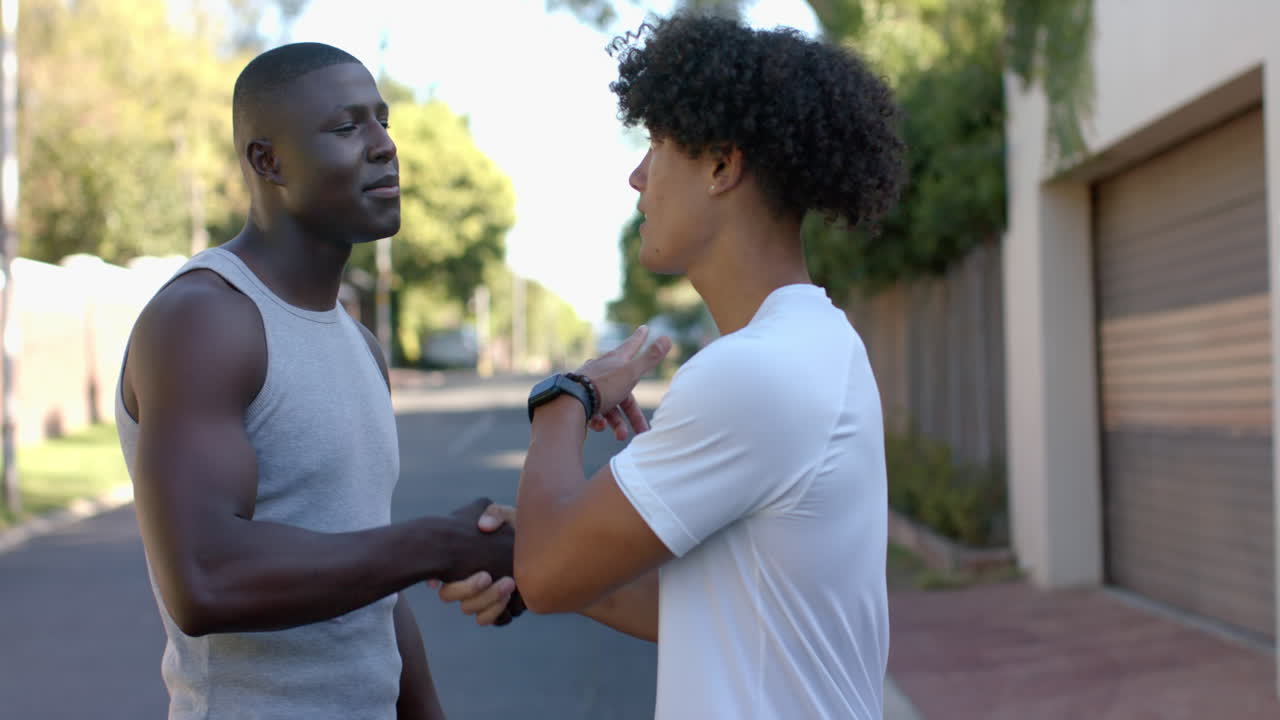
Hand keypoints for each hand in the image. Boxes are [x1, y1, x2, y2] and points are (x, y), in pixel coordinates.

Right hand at [433, 504, 524, 625]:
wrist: (530, 539)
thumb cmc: (511, 525)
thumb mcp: (502, 514)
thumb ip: (493, 513)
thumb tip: (482, 527)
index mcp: (460, 565)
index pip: (447, 585)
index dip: (461, 587)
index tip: (485, 575)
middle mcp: (466, 583)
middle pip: (460, 603)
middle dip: (478, 594)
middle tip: (499, 579)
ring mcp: (482, 597)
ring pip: (476, 614)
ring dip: (491, 603)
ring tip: (511, 585)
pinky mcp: (499, 607)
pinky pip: (494, 621)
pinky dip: (500, 613)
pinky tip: (513, 600)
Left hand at [579, 326, 671, 440]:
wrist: (569, 403)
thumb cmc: (603, 387)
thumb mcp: (631, 373)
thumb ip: (650, 358)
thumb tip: (667, 338)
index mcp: (615, 361)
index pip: (631, 346)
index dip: (639, 338)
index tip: (644, 328)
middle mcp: (601, 370)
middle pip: (624, 392)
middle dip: (633, 414)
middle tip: (643, 429)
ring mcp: (589, 385)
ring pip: (609, 406)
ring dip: (617, 423)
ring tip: (619, 436)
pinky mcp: (577, 400)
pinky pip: (592, 412)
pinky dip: (599, 421)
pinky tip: (599, 427)